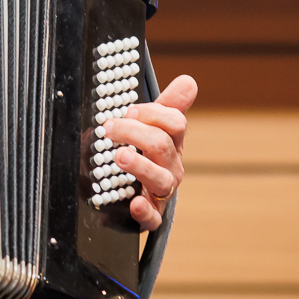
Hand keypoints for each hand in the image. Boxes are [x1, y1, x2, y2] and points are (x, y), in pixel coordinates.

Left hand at [102, 74, 196, 230]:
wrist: (132, 196)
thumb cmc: (144, 156)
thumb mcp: (152, 128)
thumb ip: (167, 105)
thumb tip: (189, 81)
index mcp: (172, 143)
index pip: (175, 123)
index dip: (153, 114)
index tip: (128, 111)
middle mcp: (170, 166)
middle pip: (162, 145)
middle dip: (134, 133)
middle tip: (110, 128)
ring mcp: (161, 191)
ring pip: (160, 178)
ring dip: (139, 165)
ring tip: (119, 156)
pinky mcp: (151, 215)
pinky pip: (152, 217)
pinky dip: (144, 210)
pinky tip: (134, 203)